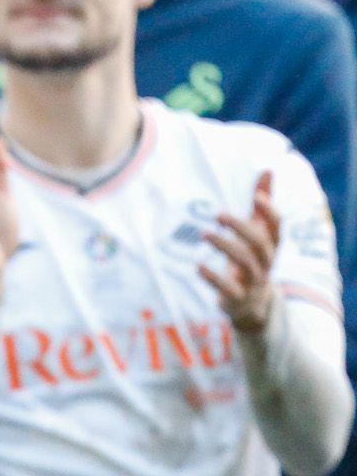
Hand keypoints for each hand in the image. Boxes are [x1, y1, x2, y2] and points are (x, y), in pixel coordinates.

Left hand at [200, 170, 280, 334]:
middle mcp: (266, 262)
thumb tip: (268, 170)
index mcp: (271, 245)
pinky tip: (198, 266)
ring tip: (205, 233)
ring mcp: (253, 281)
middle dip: (242, 228)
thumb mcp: (257, 232)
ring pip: (245, 263)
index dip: (270, 212)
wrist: (253, 304)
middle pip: (260, 244)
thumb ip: (260, 204)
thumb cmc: (253, 258)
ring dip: (225, 247)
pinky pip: (229, 289)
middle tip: (218, 214)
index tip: (257, 197)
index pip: (278, 227)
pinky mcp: (237, 298)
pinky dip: (214, 277)